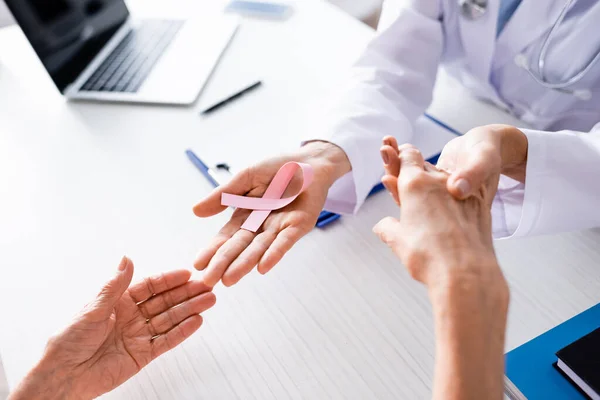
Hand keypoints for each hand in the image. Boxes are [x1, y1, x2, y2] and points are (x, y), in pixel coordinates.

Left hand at [10, 257, 215, 399]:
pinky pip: (166, 341)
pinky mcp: (143, 355)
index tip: (187, 274)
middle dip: (186, 293)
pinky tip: (197, 321)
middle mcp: (131, 317)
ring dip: (189, 310)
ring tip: (209, 300)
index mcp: (118, 302)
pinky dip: (182, 331)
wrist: (64, 376)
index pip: (150, 287)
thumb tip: (126, 258)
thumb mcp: (93, 309)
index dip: (169, 280)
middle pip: (164, 302)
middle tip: (206, 286)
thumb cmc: (69, 341)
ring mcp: (139, 335)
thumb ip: (115, 286)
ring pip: (170, 319)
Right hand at [193, 141, 349, 286]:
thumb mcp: (245, 177)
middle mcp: (261, 225)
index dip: (212, 250)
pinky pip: (285, 241)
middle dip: (224, 263)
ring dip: (244, 264)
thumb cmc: (278, 167)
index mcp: (246, 215)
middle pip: (240, 246)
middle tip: (208, 281)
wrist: (310, 160)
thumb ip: (223, 195)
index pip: (226, 236)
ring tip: (229, 279)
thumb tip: (195, 211)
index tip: (197, 265)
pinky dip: (274, 253)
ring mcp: (280, 227)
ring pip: (259, 248)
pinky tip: (263, 267)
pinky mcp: (298, 225)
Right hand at [374, 145, 500, 287]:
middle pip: (425, 165)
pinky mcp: (479, 203)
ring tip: (427, 204)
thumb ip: (388, 228)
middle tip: (408, 187)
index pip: (406, 156)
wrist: (466, 273)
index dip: (401, 158)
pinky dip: (453, 196)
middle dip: (416, 172)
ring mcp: (460, 191)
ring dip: (435, 184)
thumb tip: (383, 226)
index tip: (397, 163)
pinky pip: (462, 192)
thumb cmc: (429, 257)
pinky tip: (448, 211)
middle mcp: (438, 181)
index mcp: (414, 184)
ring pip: (444, 178)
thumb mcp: (397, 242)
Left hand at [379, 125, 527, 202]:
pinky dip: (397, 155)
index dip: (401, 191)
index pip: (419, 204)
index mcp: (449, 204)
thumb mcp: (485, 162)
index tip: (387, 176)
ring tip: (385, 145)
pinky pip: (406, 169)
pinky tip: (388, 142)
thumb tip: (457, 189)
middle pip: (406, 193)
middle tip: (385, 152)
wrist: (488, 147)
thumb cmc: (488, 155)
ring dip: (392, 162)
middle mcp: (436, 200)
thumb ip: (473, 174)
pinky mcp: (424, 176)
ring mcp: (429, 188)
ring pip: (403, 181)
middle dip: (393, 172)